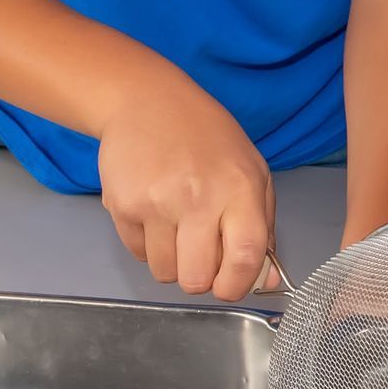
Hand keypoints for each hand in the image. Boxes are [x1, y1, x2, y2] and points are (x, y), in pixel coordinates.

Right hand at [96, 79, 275, 299]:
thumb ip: (263, 227)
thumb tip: (266, 279)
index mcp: (240, 189)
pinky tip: (155, 213)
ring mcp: (156, 203)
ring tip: (177, 227)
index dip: (238, 285)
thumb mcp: (251, 172)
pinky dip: (148, 245)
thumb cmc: (208, 139)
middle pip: (197, 279)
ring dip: (173, 262)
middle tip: (202, 256)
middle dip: (201, 278)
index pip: (245, 257)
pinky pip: (138, 254)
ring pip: (165, 273)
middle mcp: (198, 197)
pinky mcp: (121, 205)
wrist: (147, 102)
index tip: (230, 285)